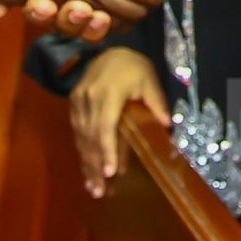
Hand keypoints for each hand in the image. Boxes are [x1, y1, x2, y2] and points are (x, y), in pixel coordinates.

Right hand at [69, 46, 169, 196]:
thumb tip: (167, 124)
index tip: (111, 171)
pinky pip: (76, 132)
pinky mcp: (73, 104)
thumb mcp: (149, 79)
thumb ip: (156, 102)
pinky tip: (87, 170)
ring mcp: (78, 101)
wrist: (108, 50)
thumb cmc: (133, 66)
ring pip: (81, 137)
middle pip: (91, 137)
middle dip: (95, 165)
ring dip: (86, 163)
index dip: (107, 149)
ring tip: (93, 187)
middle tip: (100, 191)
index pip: (105, 125)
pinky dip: (82, 152)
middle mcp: (89, 97)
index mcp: (109, 92)